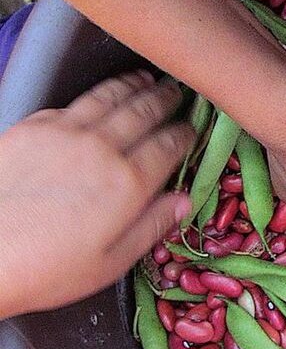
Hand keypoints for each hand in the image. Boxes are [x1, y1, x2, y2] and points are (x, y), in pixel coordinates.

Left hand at [0, 72, 194, 318]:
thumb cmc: (47, 269)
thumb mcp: (111, 262)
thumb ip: (152, 226)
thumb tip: (184, 200)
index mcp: (128, 183)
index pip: (169, 144)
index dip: (185, 133)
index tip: (191, 130)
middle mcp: (101, 148)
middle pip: (142, 111)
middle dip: (164, 99)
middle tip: (175, 92)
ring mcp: (63, 133)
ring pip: (107, 97)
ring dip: (131, 85)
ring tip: (144, 78)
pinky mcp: (30, 128)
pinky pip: (70, 103)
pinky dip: (91, 96)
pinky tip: (97, 98)